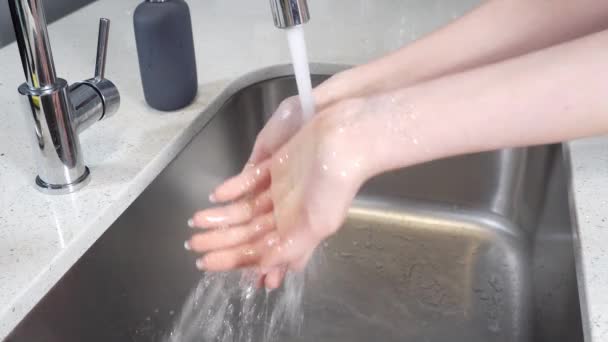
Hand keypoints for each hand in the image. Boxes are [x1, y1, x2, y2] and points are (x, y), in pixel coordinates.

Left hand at [187, 99, 373, 287]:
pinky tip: (215, 195)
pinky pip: (250, 180)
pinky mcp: (278, 166)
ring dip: (220, 216)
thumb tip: (263, 269)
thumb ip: (289, 248)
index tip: (206, 264)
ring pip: (245, 208)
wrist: (346, 139)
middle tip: (192, 246)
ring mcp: (282, 189)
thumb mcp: (318, 225)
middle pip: (247, 231)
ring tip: (195, 222)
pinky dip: (233, 188)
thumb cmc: (336, 185)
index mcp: (298, 231)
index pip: (260, 251)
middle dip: (220, 240)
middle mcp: (288, 213)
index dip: (233, 258)